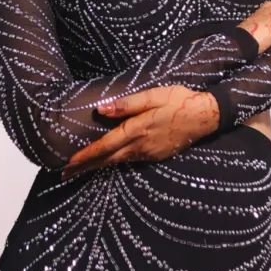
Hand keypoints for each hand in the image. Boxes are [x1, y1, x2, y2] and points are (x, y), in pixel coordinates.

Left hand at [61, 85, 219, 179]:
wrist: (205, 117)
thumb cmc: (178, 100)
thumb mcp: (153, 95)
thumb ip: (127, 104)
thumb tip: (101, 109)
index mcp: (136, 130)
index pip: (104, 146)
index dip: (85, 156)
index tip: (68, 163)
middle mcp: (140, 146)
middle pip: (107, 160)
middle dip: (85, 167)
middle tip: (64, 174)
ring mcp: (149, 154)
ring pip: (118, 162)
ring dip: (98, 166)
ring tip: (81, 169)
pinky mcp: (156, 156)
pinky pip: (130, 161)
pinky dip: (114, 163)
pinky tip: (108, 162)